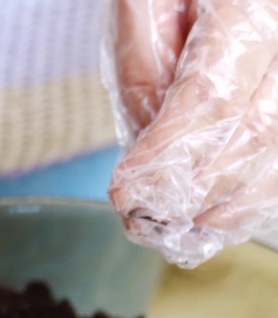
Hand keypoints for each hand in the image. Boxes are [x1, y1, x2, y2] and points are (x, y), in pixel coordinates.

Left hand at [107, 0, 277, 266]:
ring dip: (229, 203)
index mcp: (247, 2)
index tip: (126, 191)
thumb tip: (147, 142)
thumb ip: (142, 66)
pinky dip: (255, 195)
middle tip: (143, 218)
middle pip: (257, 130)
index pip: (211, 95)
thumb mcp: (141, 5)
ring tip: (174, 228)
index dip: (169, 154)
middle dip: (195, 188)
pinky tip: (214, 214)